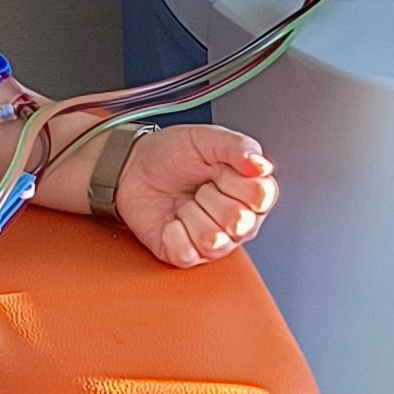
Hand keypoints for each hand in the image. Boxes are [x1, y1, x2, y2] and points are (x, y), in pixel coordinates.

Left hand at [113, 122, 276, 267]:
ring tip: (185, 202)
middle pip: (239, 222)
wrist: (133, 167)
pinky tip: (171, 219)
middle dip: (210, 196)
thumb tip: (261, 165)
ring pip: (214, 241)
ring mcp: (215, 242)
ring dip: (191, 214)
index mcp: (250, 192)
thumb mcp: (207, 139)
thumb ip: (239, 147)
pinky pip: (187, 252)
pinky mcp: (187, 255)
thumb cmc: (172, 154)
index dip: (235, 180)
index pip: (260, 196)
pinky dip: (172, 233)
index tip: (219, 169)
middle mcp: (238, 222)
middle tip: (199, 186)